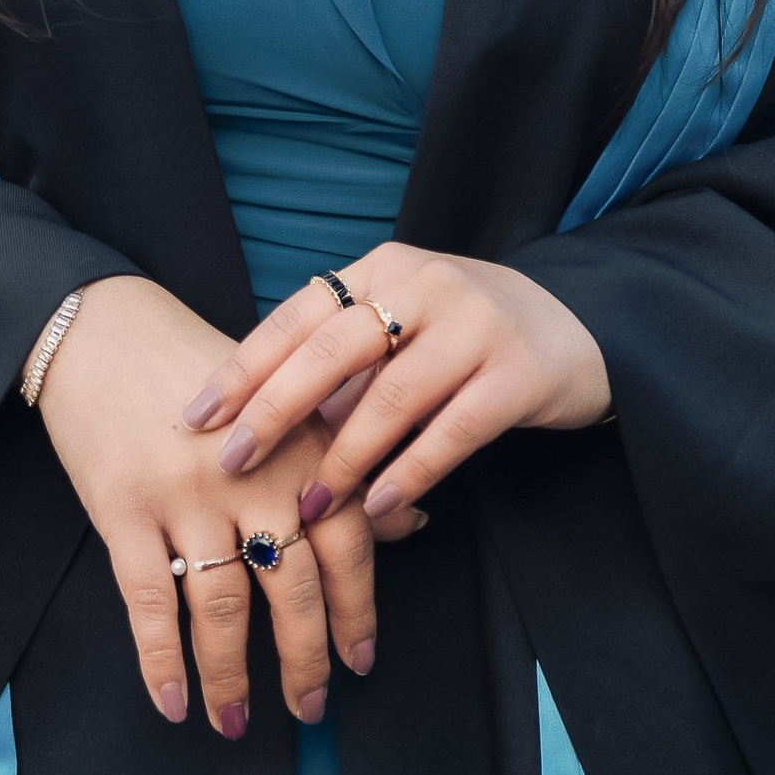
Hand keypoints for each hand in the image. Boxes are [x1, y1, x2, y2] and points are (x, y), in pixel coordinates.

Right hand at [34, 278, 414, 736]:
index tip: (360, 661)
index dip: (357, 610)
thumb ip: (342, 464)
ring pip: (223, 607)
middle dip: (305, 658)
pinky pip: (148, 602)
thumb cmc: (197, 369)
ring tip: (236, 723)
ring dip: (232, 676)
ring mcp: (185, 494)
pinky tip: (173, 702)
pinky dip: (161, 661)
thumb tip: (409, 525)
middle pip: (292, 586)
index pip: (347, 543)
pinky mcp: (123, 509)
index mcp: (300, 444)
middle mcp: (252, 473)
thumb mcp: (284, 401)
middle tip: (311, 708)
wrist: (101, 328)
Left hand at [180, 245, 608, 523]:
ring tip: (308, 508)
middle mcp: (426, 284)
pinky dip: (410, 472)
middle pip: (332, 349)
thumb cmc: (467, 336)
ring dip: (343, 459)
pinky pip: (453, 431)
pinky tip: (380, 506)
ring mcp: (477, 326)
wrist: (581, 327)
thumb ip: (343, 367)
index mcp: (383, 267)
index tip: (193, 416)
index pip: (297, 316)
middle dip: (273, 410)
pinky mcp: (519, 374)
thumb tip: (256, 428)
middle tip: (231, 462)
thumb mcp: (403, 328)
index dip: (243, 367)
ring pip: (391, 397)